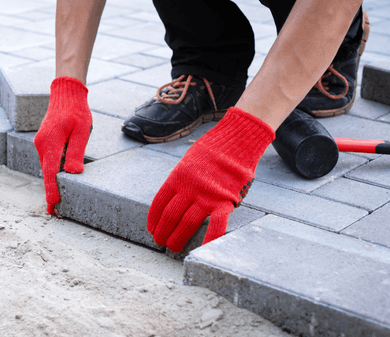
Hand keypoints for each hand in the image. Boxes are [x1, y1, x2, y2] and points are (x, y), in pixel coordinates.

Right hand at [34, 76, 91, 214]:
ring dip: (52, 182)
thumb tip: (73, 173)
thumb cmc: (76, 111)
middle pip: (47, 173)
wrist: (66, 94)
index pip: (50, 173)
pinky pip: (48, 160)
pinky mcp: (44, 142)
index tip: (52, 206)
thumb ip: (76, 152)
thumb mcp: (81, 131)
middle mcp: (42, 145)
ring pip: (47, 167)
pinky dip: (52, 171)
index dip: (51, 191)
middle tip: (55, 211)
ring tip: (57, 199)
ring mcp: (41, 143)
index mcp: (51, 143)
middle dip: (50, 191)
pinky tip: (59, 179)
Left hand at [147, 107, 273, 251]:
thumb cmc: (213, 150)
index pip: (159, 203)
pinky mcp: (225, 200)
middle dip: (163, 232)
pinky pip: (217, 223)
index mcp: (177, 177)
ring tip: (173, 248)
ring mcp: (207, 195)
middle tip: (160, 242)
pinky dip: (210, 237)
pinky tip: (204, 249)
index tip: (151, 229)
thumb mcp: (189, 161)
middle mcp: (189, 188)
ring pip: (188, 223)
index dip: (153, 219)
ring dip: (178, 238)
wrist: (238, 140)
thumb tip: (175, 195)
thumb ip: (181, 179)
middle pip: (170, 216)